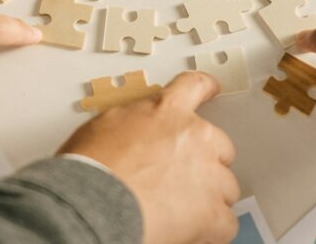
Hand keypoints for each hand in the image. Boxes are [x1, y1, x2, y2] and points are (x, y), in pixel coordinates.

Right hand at [58, 72, 237, 243]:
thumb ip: (135, 123)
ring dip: (208, 198)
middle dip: (204, 163)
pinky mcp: (212, 212)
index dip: (206, 88)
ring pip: (226, 187)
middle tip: (178, 181)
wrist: (91, 202)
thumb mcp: (107, 125)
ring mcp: (208, 174)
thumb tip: (136, 134)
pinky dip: (211, 230)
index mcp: (167, 111)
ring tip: (179, 212)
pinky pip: (226, 223)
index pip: (194, 87)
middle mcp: (195, 136)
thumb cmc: (89, 169)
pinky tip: (190, 233)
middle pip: (220, 146)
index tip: (212, 88)